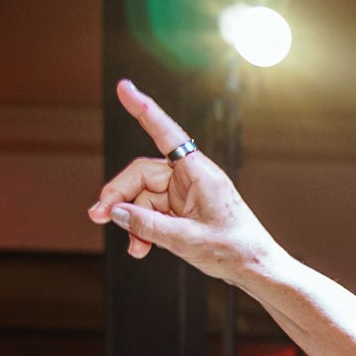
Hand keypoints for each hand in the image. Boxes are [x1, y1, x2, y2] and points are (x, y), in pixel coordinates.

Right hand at [86, 80, 280, 280]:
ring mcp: (186, 193)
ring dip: (133, 222)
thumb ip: (148, 226)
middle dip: (119, 197)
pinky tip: (140, 248)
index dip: (143, 110)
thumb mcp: (187, 240)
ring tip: (135, 248)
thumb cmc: (234, 250)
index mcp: (199, 173)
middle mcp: (191, 177)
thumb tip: (115, 213)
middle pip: (141, 175)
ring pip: (143, 198)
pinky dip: (143, 228)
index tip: (124, 87)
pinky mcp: (183, 209)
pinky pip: (152, 212)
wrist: (256, 269)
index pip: (166, 133)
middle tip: (98, 218)